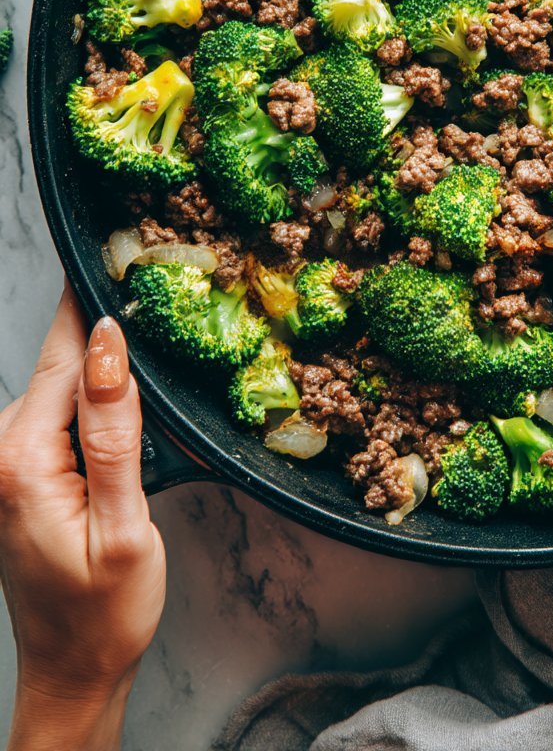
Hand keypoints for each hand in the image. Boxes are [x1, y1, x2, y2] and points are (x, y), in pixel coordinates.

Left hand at [0, 285, 165, 750]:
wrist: (73, 669)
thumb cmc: (103, 612)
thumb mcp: (124, 525)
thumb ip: (115, 430)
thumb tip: (110, 345)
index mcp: (22, 458)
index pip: (64, 352)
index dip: (98, 300)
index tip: (132, 249)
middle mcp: (1, 449)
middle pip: (65, 361)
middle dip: (112, 332)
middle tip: (169, 297)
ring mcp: (7, 456)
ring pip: (66, 382)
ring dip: (109, 369)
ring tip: (162, 350)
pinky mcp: (21, 466)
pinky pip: (62, 410)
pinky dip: (98, 401)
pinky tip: (132, 411)